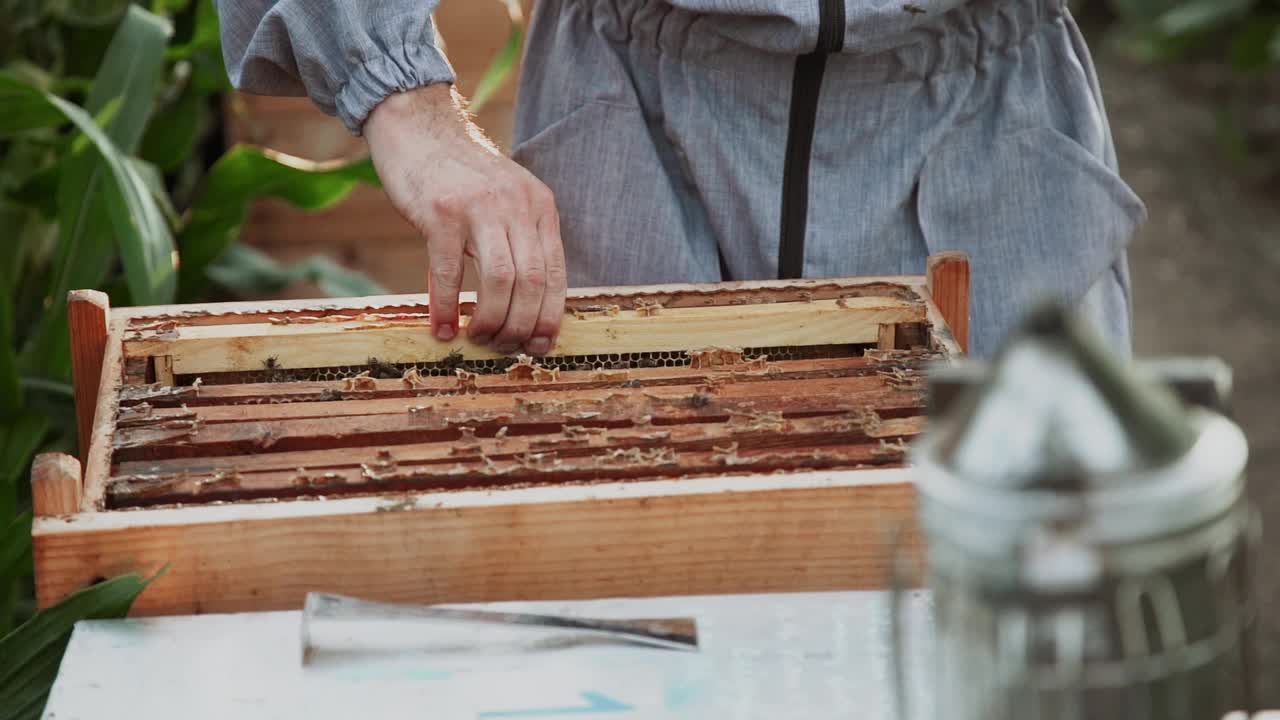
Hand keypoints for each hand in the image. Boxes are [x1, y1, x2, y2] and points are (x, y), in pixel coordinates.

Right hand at [364, 83, 565, 354]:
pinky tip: (444, 328)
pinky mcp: (442, 212)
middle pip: (532, 281)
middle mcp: (517, 205)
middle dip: (521, 326)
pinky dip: (449, 307)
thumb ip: (515, 242)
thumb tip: (518, 307)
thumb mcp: (502, 202)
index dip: (550, 315)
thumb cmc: (458, 176)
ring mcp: (480, 207)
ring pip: (501, 280)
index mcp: (539, 206)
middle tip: (503, 346)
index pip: (555, 273)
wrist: (417, 127)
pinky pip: (450, 271)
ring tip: (478, 338)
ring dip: (491, 320)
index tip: (540, 345)